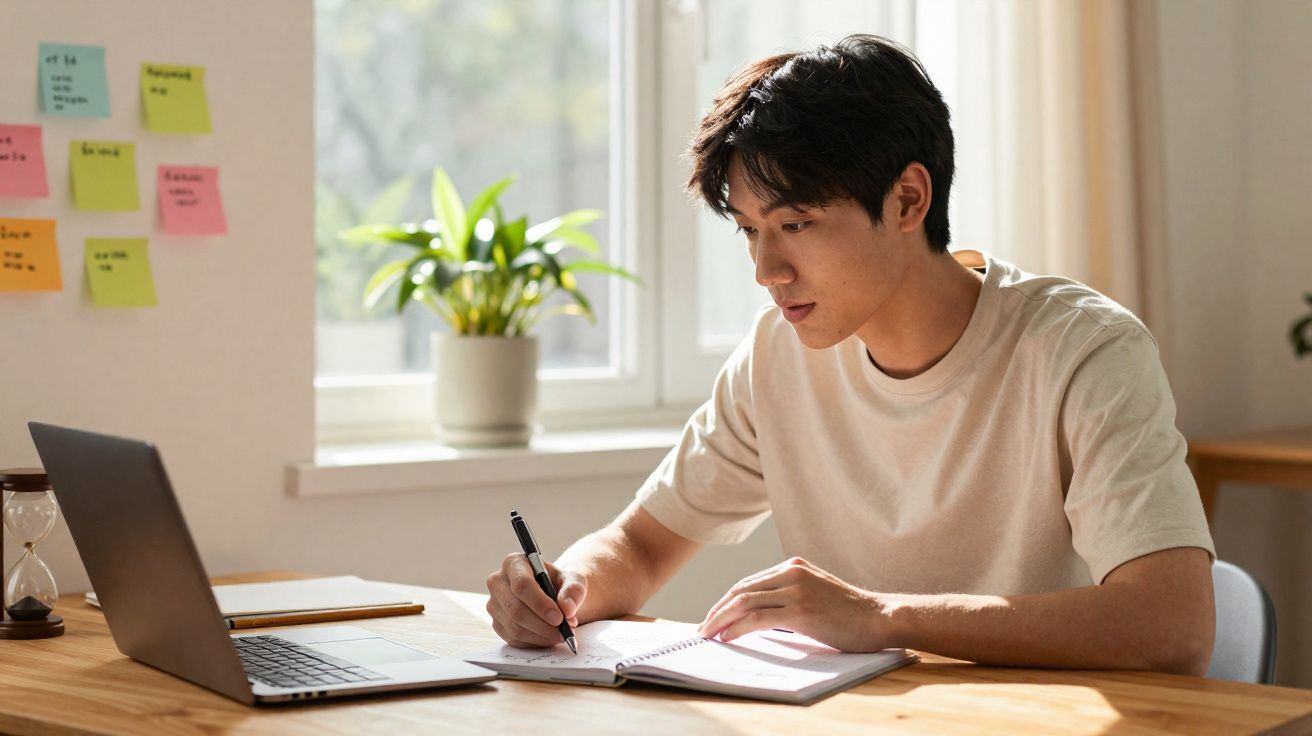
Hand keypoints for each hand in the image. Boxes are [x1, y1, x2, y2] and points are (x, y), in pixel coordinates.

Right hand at [485, 553, 586, 647]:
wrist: (552, 596)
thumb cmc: (560, 584)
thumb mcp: (573, 580)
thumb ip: (573, 591)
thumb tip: (567, 608)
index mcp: (514, 563)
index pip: (521, 584)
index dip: (540, 604)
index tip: (559, 618)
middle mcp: (498, 582)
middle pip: (515, 609)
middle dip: (542, 625)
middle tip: (564, 631)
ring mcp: (494, 604)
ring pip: (514, 627)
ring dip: (541, 635)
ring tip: (562, 634)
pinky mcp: (496, 623)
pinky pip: (514, 639)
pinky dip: (535, 642)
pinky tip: (549, 637)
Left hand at [697, 557, 888, 651]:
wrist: (880, 617)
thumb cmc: (850, 613)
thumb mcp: (816, 593)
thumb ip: (789, 596)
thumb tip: (757, 617)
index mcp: (794, 567)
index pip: (749, 583)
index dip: (727, 601)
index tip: (714, 616)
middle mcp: (792, 573)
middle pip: (741, 590)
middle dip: (718, 610)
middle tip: (703, 628)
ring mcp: (796, 591)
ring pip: (745, 602)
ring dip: (721, 620)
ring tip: (708, 635)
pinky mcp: (801, 611)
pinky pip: (758, 618)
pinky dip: (737, 628)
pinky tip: (727, 637)